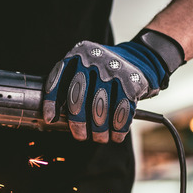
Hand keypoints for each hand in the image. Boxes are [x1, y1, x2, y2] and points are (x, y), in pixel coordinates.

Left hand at [43, 31, 182, 142]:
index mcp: (77, 55)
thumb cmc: (105, 70)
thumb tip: (54, 116)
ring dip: (99, 129)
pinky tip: (116, 135)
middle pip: (78, 97)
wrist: (142, 57)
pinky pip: (121, 111)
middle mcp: (94, 60)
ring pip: (100, 107)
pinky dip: (118, 128)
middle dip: (77, 122)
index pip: (58, 80)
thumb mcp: (85, 67)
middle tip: (80, 135)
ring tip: (99, 138)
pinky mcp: (132, 81)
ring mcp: (113, 70)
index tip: (50, 119)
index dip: (51, 102)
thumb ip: (70, 83)